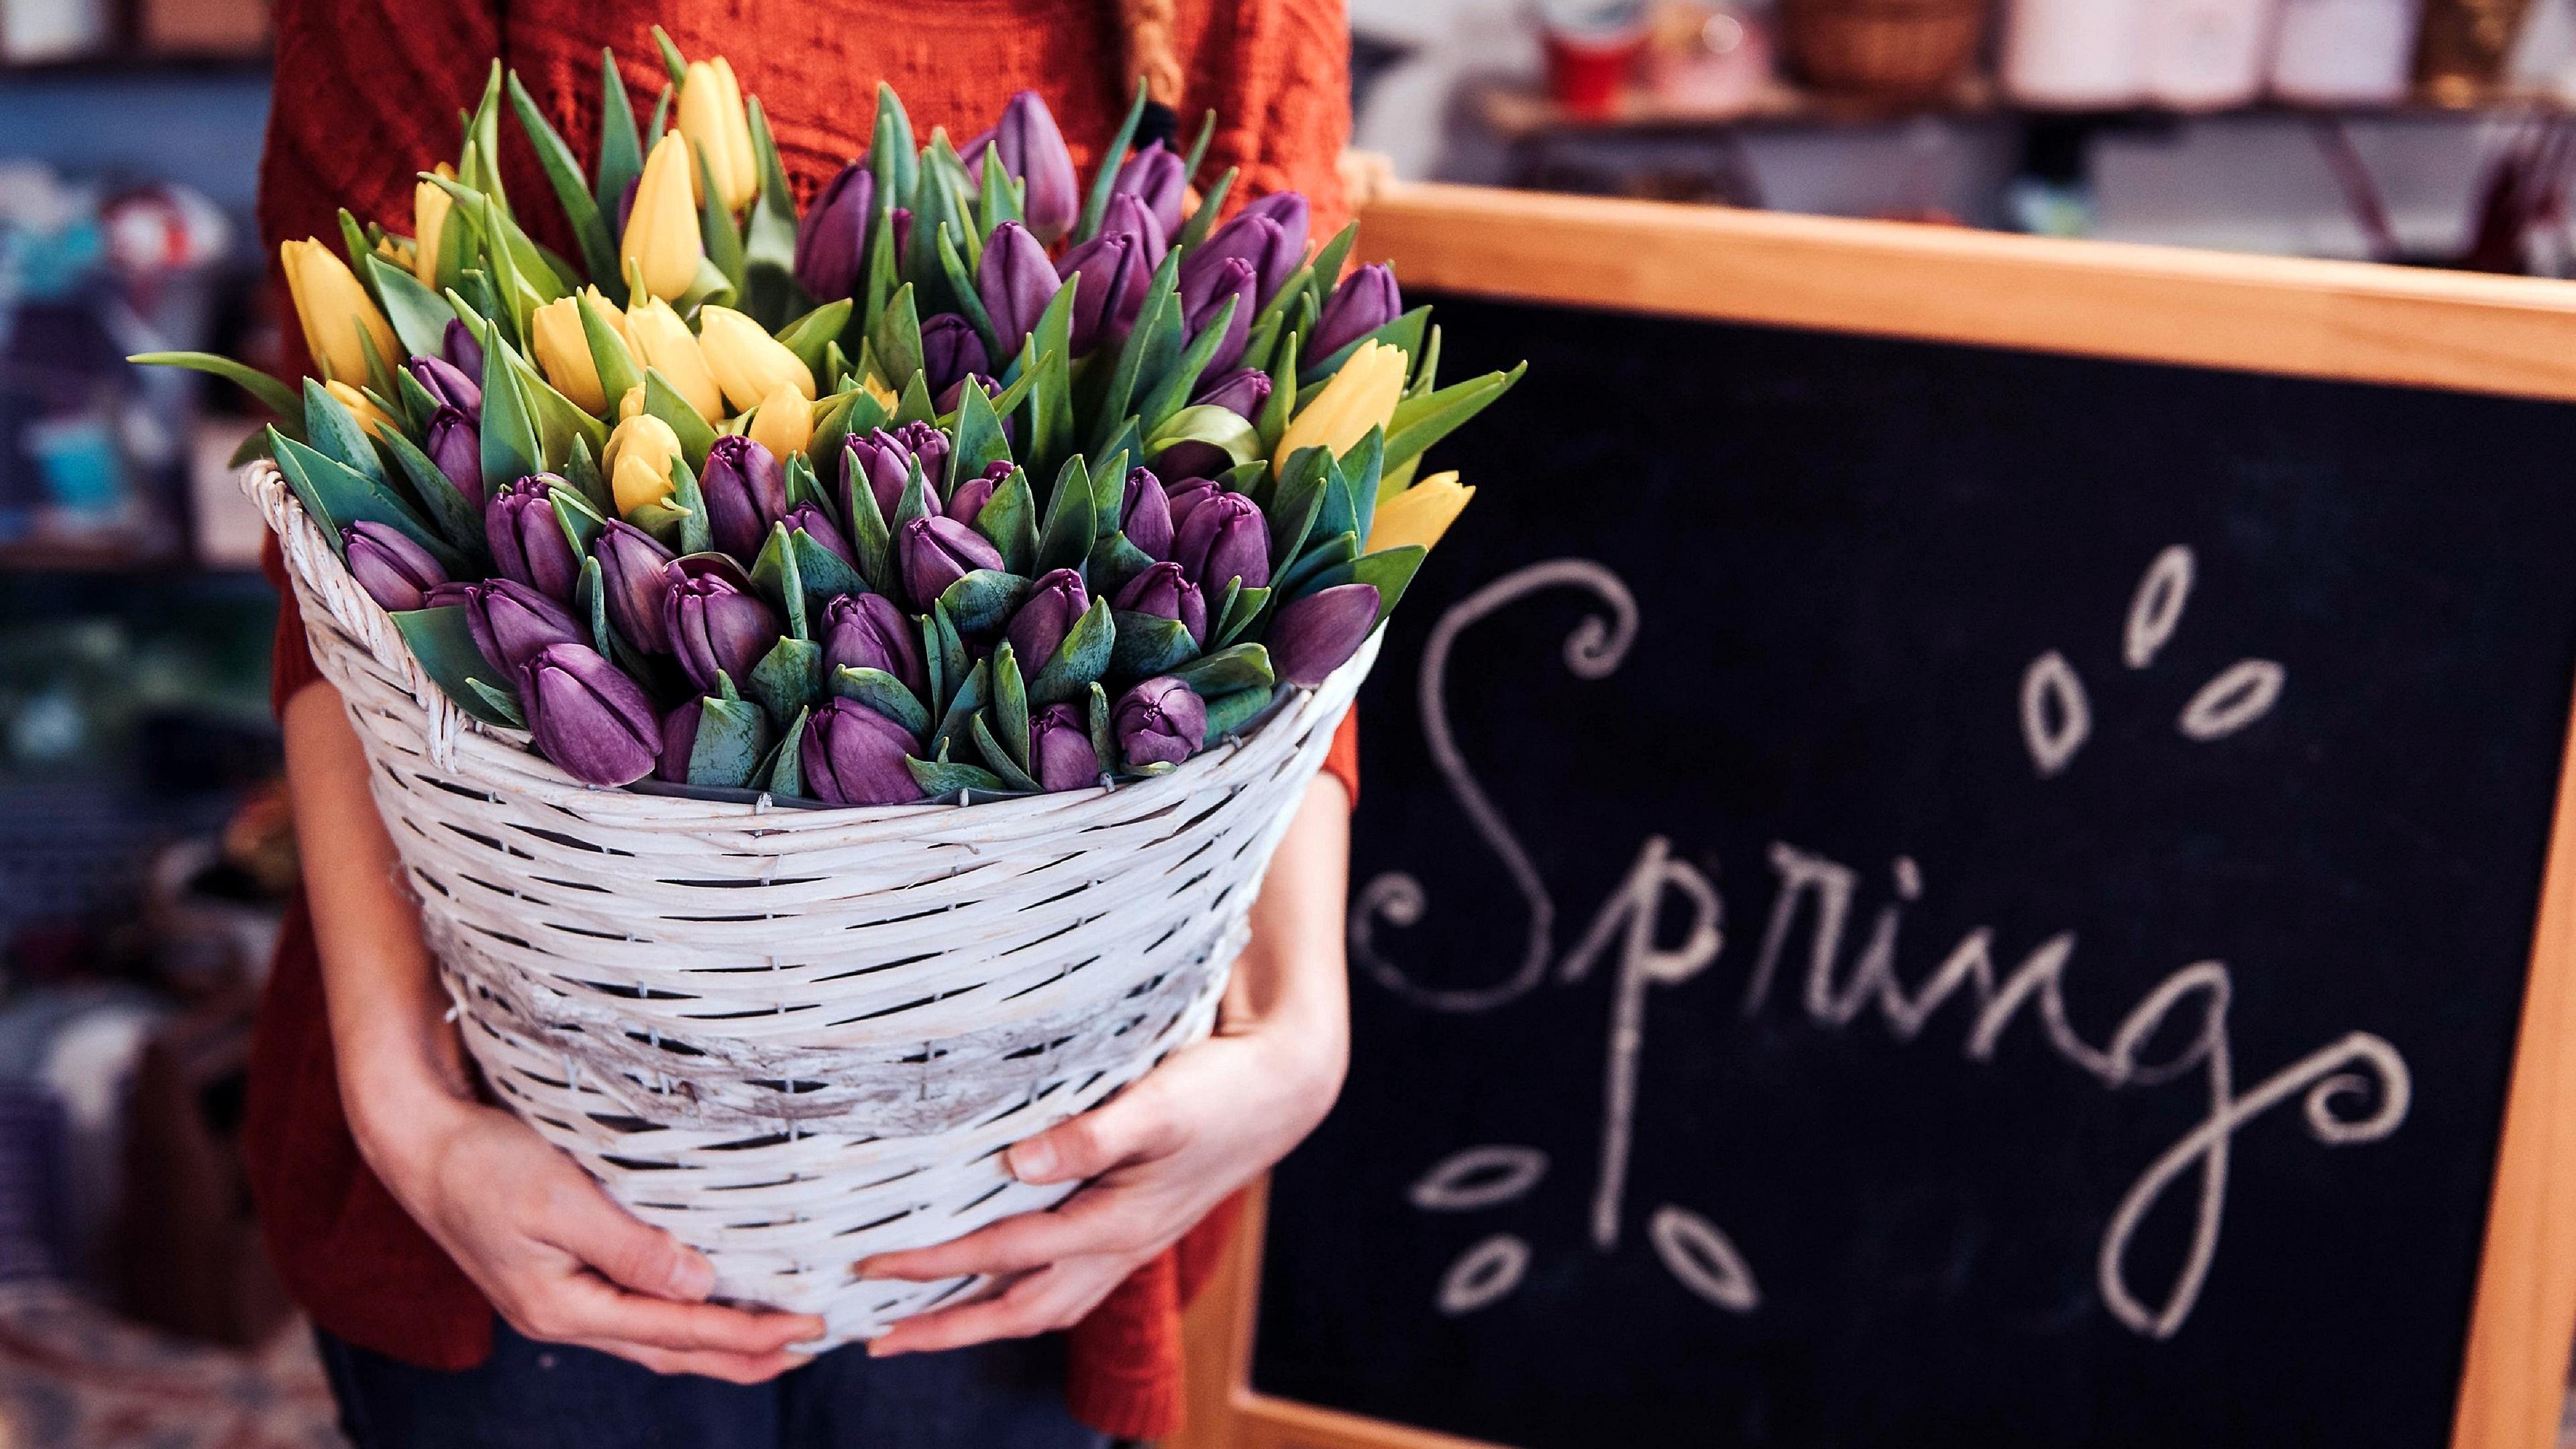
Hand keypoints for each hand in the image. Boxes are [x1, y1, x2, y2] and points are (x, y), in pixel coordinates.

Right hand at [361, 1090, 825, 1382]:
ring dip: (715, 1342)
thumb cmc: (483, 1165)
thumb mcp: (559, 1201)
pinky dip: (680, 1315)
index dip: (747, 1335)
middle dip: (742, 1355)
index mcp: (564, 1308)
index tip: (806, 1332)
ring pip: (654, 1336)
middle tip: (810, 1350)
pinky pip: (635, 1309)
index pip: (677, 1331)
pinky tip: (706, 1302)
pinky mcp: (560, 1274)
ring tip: (773, 1341)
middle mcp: (564, 1316)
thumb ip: (630, 1248)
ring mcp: (560, 1299)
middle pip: (671, 1350)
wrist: (419, 1144)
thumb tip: (699, 1285)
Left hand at [856, 773, 1355, 1353]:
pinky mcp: (1136, 1229)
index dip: (934, 1264)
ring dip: (981, 1321)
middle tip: (878, 1338)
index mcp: (1117, 1223)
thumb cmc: (1221, 1090)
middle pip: (1019, 1310)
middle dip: (946, 1328)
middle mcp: (1120, 1248)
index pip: (1005, 1254)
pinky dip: (1022, 1296)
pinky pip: (1067, 1286)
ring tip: (924, 1327)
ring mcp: (1131, 1245)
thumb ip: (1092, 1135)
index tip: (872, 1267)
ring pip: (1044, 1307)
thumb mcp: (1160, 1104)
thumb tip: (1017, 1161)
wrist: (1283, 1089)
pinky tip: (1000, 1284)